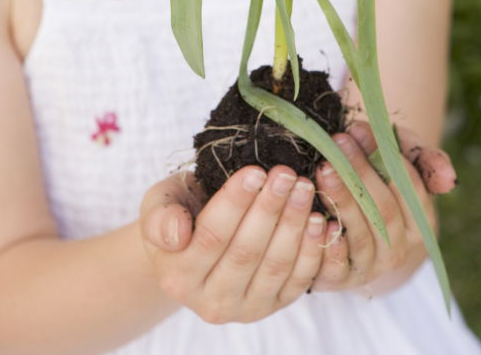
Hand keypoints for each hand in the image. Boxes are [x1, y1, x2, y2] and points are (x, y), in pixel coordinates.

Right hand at [140, 164, 334, 323]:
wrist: (193, 246)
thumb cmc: (178, 214)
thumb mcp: (158, 205)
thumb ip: (161, 218)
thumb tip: (178, 233)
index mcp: (177, 277)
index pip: (211, 237)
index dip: (235, 204)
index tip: (255, 171)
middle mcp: (210, 303)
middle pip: (246, 252)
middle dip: (270, 208)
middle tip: (287, 174)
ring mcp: (245, 310)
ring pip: (274, 266)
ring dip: (294, 225)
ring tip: (304, 189)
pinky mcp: (273, 307)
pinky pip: (297, 281)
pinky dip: (312, 250)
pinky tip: (321, 220)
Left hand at [309, 121, 454, 292]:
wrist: (350, 217)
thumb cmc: (379, 179)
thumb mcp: (403, 160)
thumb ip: (425, 160)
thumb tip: (450, 179)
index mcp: (420, 223)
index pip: (410, 190)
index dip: (387, 159)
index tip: (361, 130)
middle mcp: (399, 250)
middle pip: (383, 211)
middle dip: (360, 173)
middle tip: (338, 143)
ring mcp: (370, 267)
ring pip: (359, 234)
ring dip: (341, 200)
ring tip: (323, 169)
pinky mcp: (340, 279)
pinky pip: (336, 265)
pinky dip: (327, 241)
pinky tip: (316, 215)